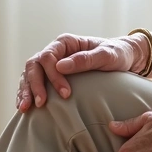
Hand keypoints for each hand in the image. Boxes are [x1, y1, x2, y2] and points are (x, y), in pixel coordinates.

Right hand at [16, 33, 147, 111]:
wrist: (126, 58)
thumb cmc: (117, 53)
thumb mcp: (107, 55)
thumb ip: (85, 59)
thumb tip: (60, 66)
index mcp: (65, 42)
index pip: (48, 57)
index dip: (53, 76)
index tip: (65, 94)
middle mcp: (56, 52)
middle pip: (34, 65)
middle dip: (34, 85)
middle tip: (40, 104)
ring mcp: (52, 65)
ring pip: (30, 74)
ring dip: (26, 91)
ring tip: (26, 108)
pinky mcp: (53, 77)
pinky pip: (34, 83)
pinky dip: (27, 94)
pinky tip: (26, 107)